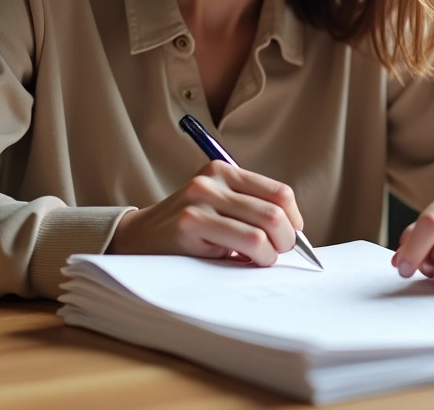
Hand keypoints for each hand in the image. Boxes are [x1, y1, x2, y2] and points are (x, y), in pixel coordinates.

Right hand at [107, 161, 303, 265]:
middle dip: (287, 240)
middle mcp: (211, 180)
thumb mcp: (218, 208)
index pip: (279, 192)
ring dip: (272, 253)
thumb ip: (250, 211)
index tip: (291, 237)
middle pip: (275, 210)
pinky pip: (247, 242)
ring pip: (264, 228)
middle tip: (278, 254)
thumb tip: (296, 233)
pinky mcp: (190, 223)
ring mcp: (199, 200)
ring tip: (260, 260)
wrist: (137, 240)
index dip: (294, 219)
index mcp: (223, 170)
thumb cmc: (187, 231)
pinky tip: (242, 263)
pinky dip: (257, 258)